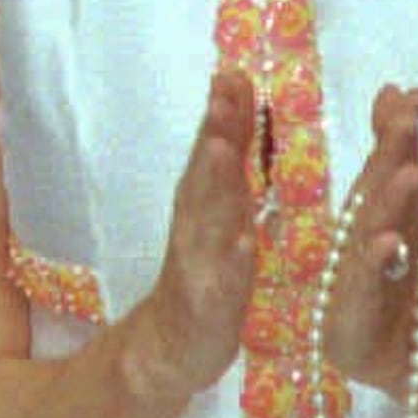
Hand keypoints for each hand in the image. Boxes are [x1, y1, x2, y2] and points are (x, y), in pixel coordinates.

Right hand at [127, 68, 262, 403]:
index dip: (223, 111)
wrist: (173, 346)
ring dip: (215, 183)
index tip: (235, 71)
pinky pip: (222, 279)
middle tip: (226, 92)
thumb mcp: (219, 215)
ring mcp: (199, 264)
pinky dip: (231, 259)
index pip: (213, 150)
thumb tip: (238, 106)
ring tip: (227, 150)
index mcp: (205, 205)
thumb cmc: (206, 275)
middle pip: (206, 173)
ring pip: (207, 218)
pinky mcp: (209, 305)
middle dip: (216, 133)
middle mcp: (196, 226)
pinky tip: (245, 240)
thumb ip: (230, 164)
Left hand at [320, 83, 417, 393]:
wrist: (380, 339)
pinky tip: (386, 242)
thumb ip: (387, 150)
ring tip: (409, 172)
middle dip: (402, 149)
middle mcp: (388, 229)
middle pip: (394, 186)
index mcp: (382, 207)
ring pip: (390, 228)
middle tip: (411, 111)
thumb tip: (394, 91)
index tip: (407, 91)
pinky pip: (372, 277)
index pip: (390, 161)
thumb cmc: (374, 264)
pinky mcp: (366, 298)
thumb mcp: (375, 205)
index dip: (398, 127)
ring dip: (399, 201)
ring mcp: (380, 265)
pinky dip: (381, 259)